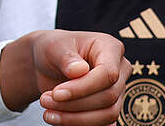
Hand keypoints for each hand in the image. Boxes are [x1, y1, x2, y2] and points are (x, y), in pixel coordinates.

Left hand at [0, 29, 126, 125]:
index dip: (83, 88)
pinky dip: (79, 125)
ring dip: (76, 119)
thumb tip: (79, 70)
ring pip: (107, 115)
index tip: (57, 93)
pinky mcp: (109, 108)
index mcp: (110, 48)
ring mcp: (117, 91)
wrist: (47, 64)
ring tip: (48, 114)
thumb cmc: (54, 50)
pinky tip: (59, 119)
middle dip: (74, 104)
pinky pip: (102, 124)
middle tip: (45, 101)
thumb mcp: (54, 47)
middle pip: (108, 97)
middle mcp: (119, 70)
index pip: (108, 73)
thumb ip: (66, 58)